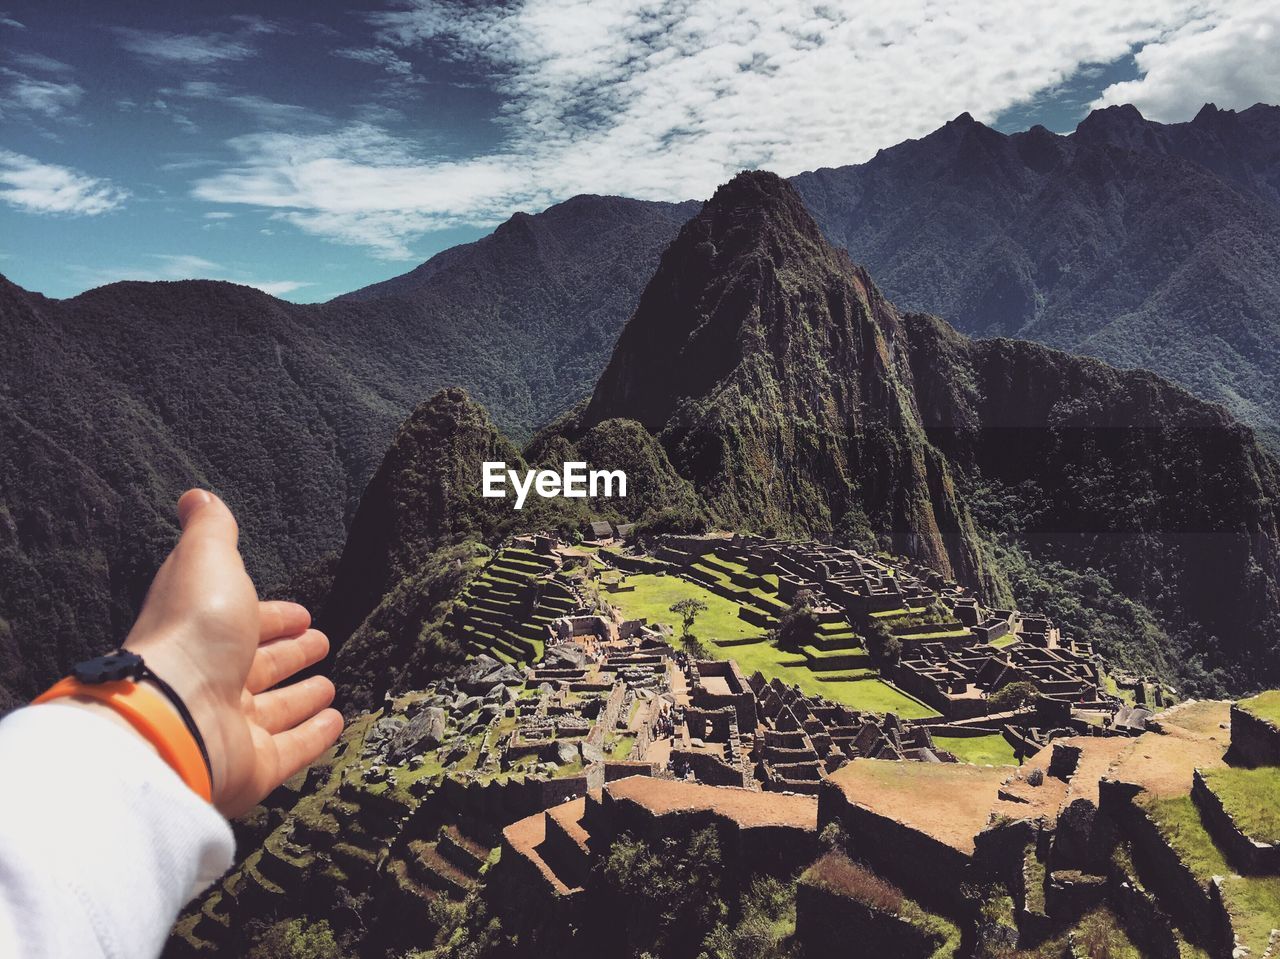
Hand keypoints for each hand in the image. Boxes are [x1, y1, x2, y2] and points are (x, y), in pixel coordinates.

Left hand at [118, 489, 342, 816]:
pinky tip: (337, 720)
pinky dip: (315, 735)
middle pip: (262, 666)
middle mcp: (216, 681)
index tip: (302, 613)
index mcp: (204, 634)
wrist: (173, 716)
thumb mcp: (206, 562)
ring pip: (276, 709)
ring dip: (304, 696)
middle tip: (320, 641)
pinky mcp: (255, 768)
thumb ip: (211, 530)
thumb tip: (195, 496)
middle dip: (291, 652)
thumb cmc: (192, 634)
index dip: (275, 616)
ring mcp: (234, 729)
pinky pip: (292, 749)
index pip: (246, 622)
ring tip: (331, 684)